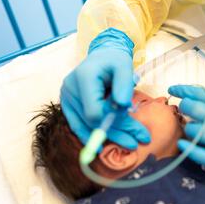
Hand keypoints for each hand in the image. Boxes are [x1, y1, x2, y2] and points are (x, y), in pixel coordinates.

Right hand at [61, 28, 150, 149]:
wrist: (101, 55)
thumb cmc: (114, 59)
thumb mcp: (124, 66)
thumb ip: (124, 84)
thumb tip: (122, 106)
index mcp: (84, 78)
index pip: (95, 111)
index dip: (115, 122)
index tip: (137, 127)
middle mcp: (70, 89)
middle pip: (92, 121)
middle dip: (117, 133)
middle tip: (137, 142)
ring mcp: (66, 97)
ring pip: (85, 125)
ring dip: (106, 137)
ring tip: (128, 144)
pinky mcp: (68, 104)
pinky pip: (77, 124)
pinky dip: (89, 135)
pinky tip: (100, 148)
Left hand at [169, 85, 204, 168]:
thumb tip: (185, 92)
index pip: (202, 94)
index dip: (184, 90)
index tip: (173, 90)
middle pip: (196, 111)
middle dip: (185, 107)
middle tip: (185, 110)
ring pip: (197, 132)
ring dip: (189, 128)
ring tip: (192, 127)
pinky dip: (190, 151)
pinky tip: (182, 145)